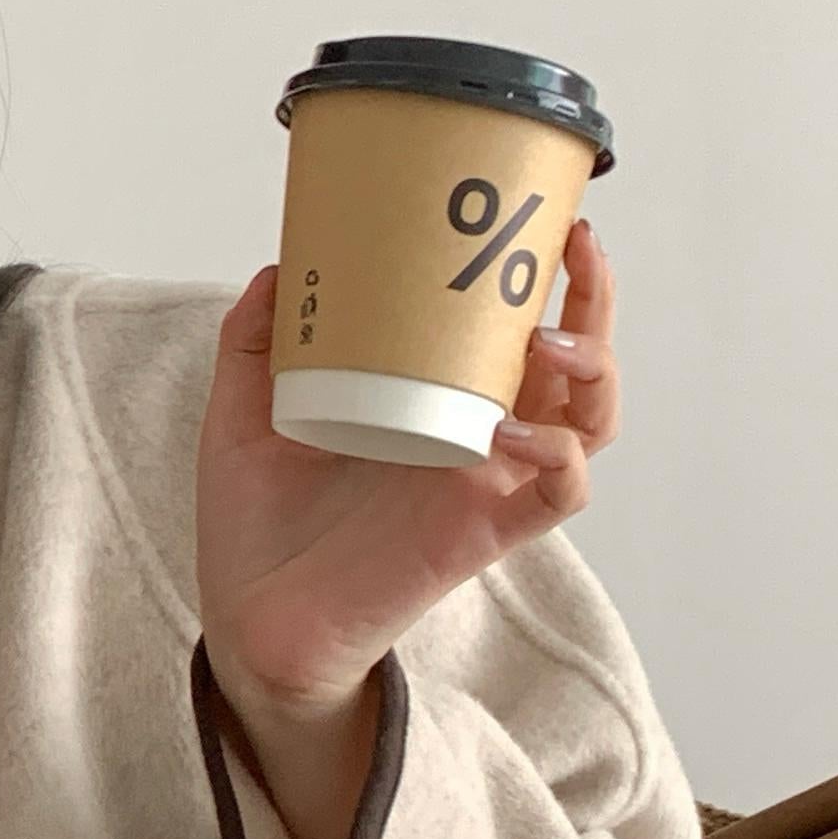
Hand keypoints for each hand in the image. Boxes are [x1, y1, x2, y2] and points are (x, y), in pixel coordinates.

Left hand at [195, 223, 619, 838]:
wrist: (248, 618)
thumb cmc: (257, 522)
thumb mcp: (244, 414)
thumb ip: (256, 342)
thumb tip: (281, 267)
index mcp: (433, 398)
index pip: (514, 329)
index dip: (549, 277)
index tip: (550, 220)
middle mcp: (474, 436)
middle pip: (576, 364)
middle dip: (593, 303)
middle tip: (574, 246)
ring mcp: (483, 485)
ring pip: (587, 423)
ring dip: (591, 373)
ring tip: (553, 339)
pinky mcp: (478, 536)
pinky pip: (556, 495)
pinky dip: (555, 456)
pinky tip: (517, 429)